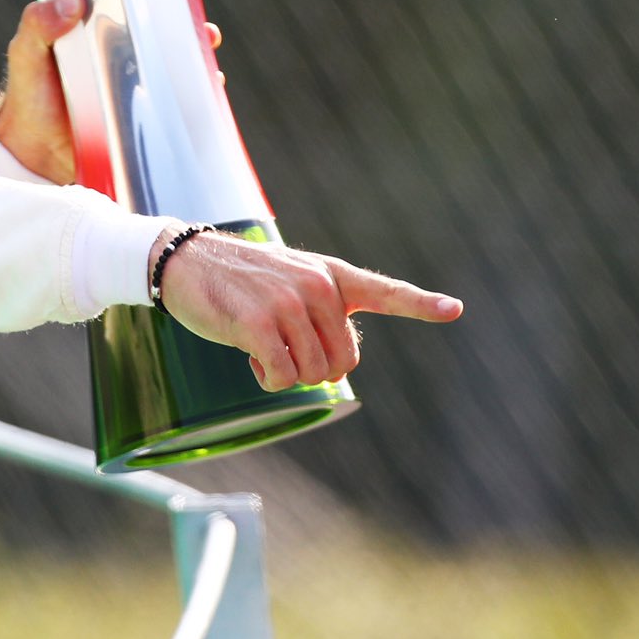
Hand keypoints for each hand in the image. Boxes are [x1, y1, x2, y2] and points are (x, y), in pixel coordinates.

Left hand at [0, 0, 225, 184]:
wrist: (32, 160)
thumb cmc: (29, 101)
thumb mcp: (26, 55)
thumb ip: (38, 25)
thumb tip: (75, 2)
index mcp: (100, 39)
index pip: (137, 13)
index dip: (161, 4)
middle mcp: (126, 65)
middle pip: (167, 44)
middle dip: (192, 37)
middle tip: (205, 35)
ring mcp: (138, 97)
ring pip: (178, 78)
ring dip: (199, 72)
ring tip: (209, 72)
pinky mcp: (145, 128)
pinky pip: (175, 116)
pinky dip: (194, 110)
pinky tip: (204, 107)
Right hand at [155, 229, 463, 390]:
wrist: (184, 260)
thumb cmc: (238, 281)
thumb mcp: (289, 282)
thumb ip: (321, 311)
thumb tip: (334, 365)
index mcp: (330, 275)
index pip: (384, 290)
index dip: (421, 303)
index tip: (454, 309)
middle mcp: (316, 286)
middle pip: (342, 362)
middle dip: (312, 368)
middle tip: (280, 346)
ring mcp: (288, 303)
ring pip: (312, 374)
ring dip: (284, 373)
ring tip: (258, 341)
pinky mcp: (258, 323)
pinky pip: (281, 378)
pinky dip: (266, 378)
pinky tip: (247, 353)